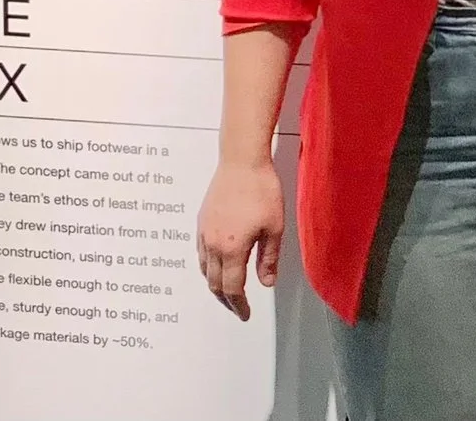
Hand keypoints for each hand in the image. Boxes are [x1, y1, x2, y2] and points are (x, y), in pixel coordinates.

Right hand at [195, 155, 284, 321]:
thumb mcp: (274, 227)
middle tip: (237, 308)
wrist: (242, 161)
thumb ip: (268, 259)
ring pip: (205, 270)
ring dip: (215, 285)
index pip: (232, 288)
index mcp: (232, 249)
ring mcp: (204, 232)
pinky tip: (217, 265)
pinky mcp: (201, 221)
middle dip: (226, 300)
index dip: (239, 305)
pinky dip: (208, 267)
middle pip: (214, 283)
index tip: (245, 314)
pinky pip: (200, 254)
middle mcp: (213, 244)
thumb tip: (266, 283)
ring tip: (227, 292)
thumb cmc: (262, 190)